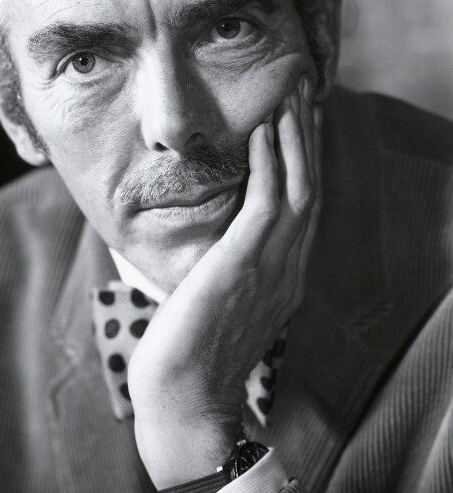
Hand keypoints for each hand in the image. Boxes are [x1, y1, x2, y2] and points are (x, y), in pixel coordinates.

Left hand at [127, 76, 321, 487]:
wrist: (183, 402)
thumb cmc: (190, 356)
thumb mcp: (220, 304)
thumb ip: (230, 271)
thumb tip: (214, 247)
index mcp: (283, 278)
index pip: (303, 207)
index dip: (304, 161)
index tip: (298, 122)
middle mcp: (288, 269)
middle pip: (309, 188)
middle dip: (307, 136)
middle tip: (302, 91)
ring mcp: (271, 268)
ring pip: (297, 187)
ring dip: (294, 138)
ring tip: (289, 94)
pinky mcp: (244, 266)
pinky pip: (266, 202)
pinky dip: (269, 164)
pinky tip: (262, 131)